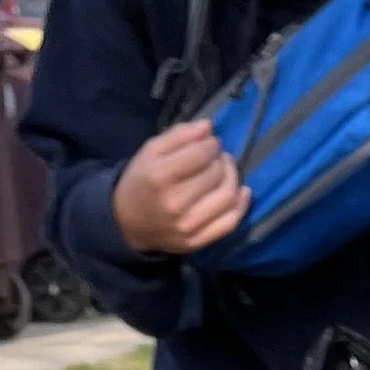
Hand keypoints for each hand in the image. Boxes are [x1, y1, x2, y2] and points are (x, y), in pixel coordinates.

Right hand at [111, 121, 248, 257]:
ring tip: (225, 170)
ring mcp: (188, 226)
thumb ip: (179, 135)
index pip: (201, 154)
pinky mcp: (197, 242)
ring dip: (232, 177)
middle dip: (220, 160)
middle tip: (216, 158)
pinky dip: (241, 204)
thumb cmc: (142, 181)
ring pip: (227, 196)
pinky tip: (241, 191)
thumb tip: (208, 127)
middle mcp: (175, 204)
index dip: (211, 144)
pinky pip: (230, 223)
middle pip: (216, 174)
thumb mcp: (151, 151)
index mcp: (160, 176)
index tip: (209, 144)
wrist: (128, 223)